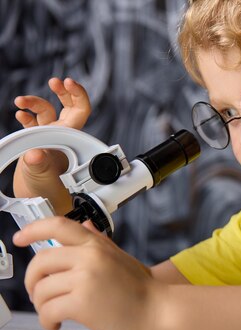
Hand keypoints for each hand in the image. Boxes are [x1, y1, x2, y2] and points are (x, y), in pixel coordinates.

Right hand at [13, 77, 91, 213]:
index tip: (69, 83)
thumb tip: (35, 155)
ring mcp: (49, 135)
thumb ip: (39, 166)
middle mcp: (63, 133)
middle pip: (68, 105)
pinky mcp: (35, 139)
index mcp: (72, 137)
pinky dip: (26, 115)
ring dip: (34, 102)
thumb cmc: (50, 190)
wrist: (38, 198)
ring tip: (20, 101)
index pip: (81, 110)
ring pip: (46, 110)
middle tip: (56, 81)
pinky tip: (20, 114)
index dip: (78, 95)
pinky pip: (32, 121)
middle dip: (63, 91)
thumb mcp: (45, 178)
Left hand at [13, 217, 162, 329]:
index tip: (20, 238)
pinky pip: (48, 311)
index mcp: (97, 246)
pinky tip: (57, 324)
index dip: (33, 230)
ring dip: (42, 306)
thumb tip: (85, 227)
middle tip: (38, 293)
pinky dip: (47, 321)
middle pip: (40, 262)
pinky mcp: (82, 303)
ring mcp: (85, 279)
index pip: (58, 225)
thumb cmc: (144, 290)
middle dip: (32, 281)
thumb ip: (99, 242)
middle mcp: (90, 258)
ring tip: (54, 314)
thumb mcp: (122, 258)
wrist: (160, 311)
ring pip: (41, 290)